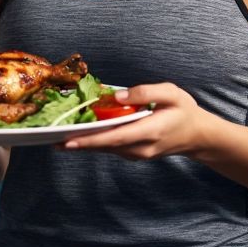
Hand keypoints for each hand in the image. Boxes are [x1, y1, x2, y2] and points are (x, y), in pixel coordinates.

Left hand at [59, 83, 213, 160]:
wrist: (197, 135)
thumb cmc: (184, 111)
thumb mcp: (172, 93)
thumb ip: (146, 92)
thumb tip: (118, 96)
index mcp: (150, 131)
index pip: (116, 137)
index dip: (91, 140)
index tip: (69, 140)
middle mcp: (141, 148)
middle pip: (104, 146)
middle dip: (77, 143)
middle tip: (50, 139)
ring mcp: (136, 154)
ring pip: (105, 149)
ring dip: (82, 142)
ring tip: (57, 135)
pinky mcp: (132, 154)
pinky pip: (109, 148)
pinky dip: (93, 141)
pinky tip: (78, 133)